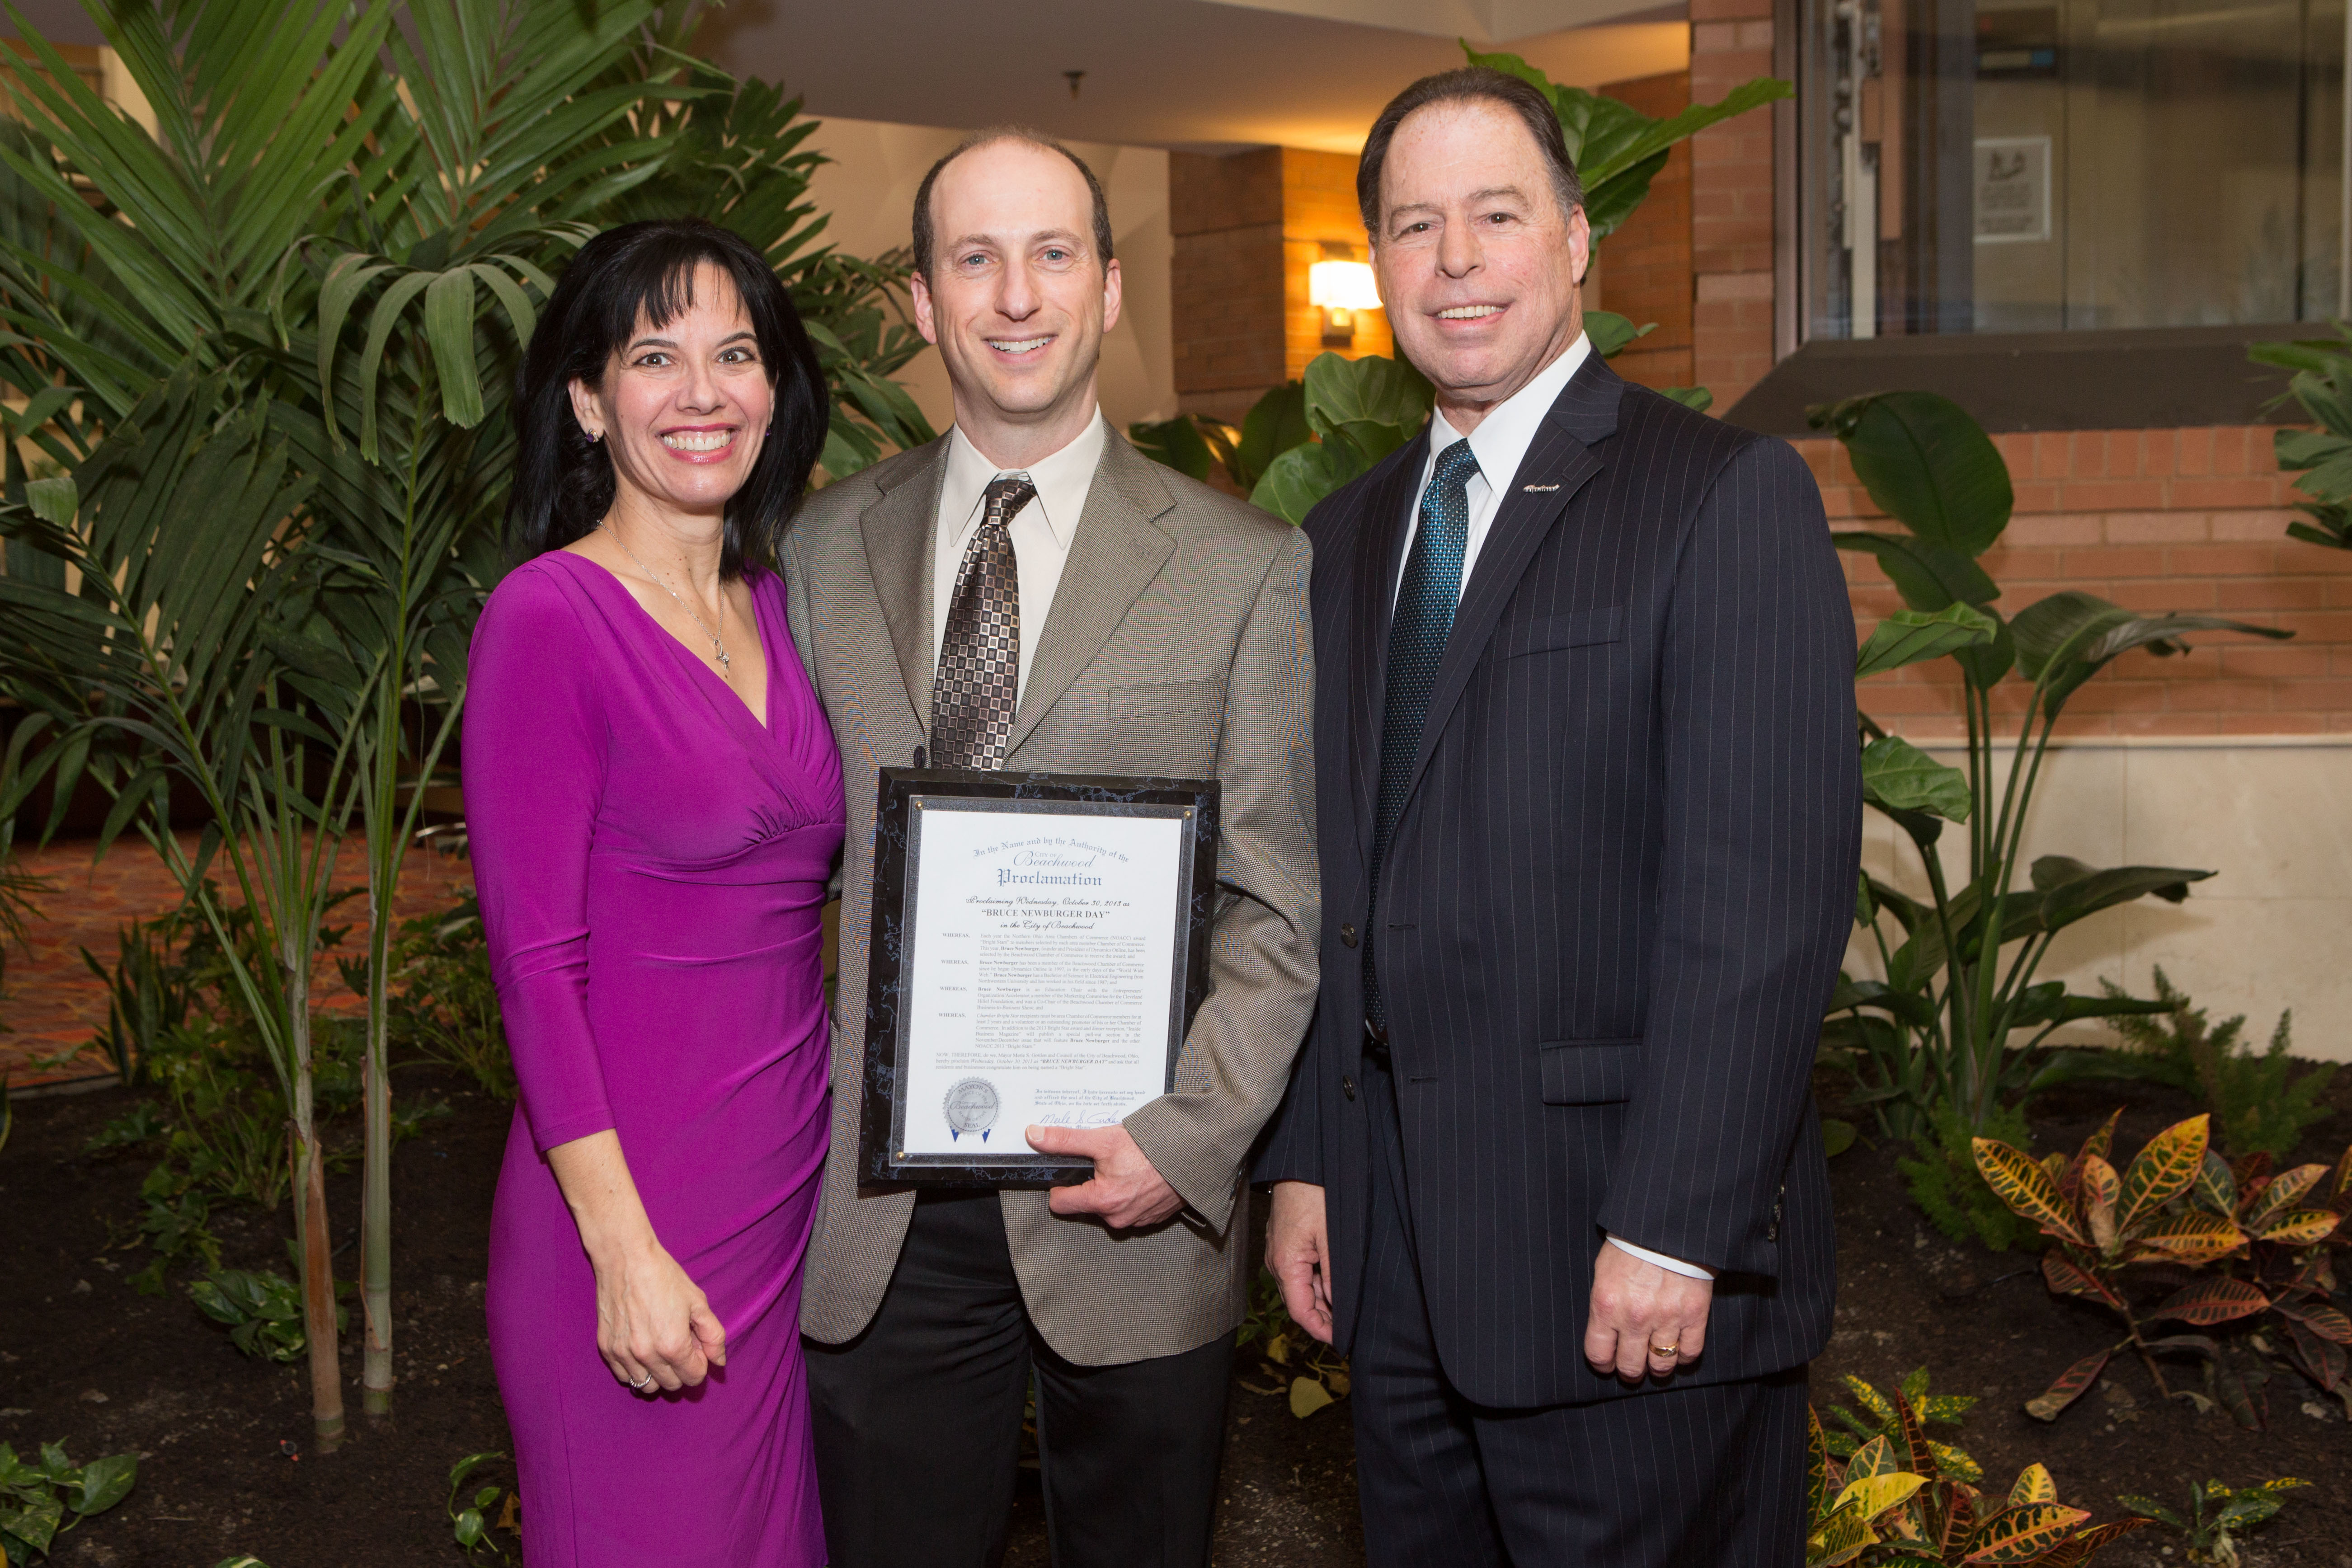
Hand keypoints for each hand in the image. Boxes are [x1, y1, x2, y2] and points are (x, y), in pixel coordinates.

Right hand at [590, 1239, 727, 1393]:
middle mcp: (647, 1356)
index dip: (699, 1363)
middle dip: (680, 1369)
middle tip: (679, 1343)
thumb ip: (713, 1335)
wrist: (626, 1259)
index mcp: (673, 1345)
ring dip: (657, 1373)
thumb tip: (719, 1361)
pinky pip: (624, 1376)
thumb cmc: (664, 1277)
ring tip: (659, 1348)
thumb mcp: (698, 1302)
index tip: (694, 1345)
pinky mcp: (606, 1348)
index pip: (693, 1377)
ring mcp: (623, 1354)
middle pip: (671, 1385)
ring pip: (646, 1385)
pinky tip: (640, 1348)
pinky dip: (635, 1369)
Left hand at [1026, 1123, 1183, 1229]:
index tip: (1068, 1171)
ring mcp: (1137, 1221)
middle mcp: (1118, 1218)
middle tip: (1105, 1162)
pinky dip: (1132, 1194)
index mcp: (1102, 1201)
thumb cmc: (1154, 1148)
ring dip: (1113, 1189)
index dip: (1059, 1184)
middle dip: (1091, 1184)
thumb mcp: (1104, 1138)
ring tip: (1126, 1167)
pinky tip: (1140, 1176)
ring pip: (1109, 1207)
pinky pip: (1131, 1208)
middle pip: (1086, 1204)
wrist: (1195, 1155)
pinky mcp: (1153, 1218)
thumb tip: (1034, 1136)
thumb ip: (1066, 1140)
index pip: (1060, 1203)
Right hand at [1266, 1180, 1333, 1343]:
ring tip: (1348, 1309)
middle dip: (1323, 1319)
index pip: (1300, 1311)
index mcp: (1285, 1264)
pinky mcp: (1285, 1243)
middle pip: (1299, 1303)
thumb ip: (1334, 1275)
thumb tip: (1339, 1306)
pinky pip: (1300, 1272)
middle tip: (1349, 1329)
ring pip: (1301, 1288)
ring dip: (1322, 1300)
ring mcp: (1280, 1252)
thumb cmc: (1314, 1193)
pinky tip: (1336, 1285)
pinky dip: (1317, 1283)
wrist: (1302, 1164)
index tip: (1341, 1340)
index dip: (1320, 1330)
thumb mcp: (1332, 1237)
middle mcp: (1277, 1262)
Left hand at [1583, 1241, 1710, 1383]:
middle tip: (1632, 1367)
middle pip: (1631, 1366)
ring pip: (1661, 1364)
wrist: (1667, 1224)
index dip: (1603, 1364)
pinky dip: (1683, 1357)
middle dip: (1630, 1371)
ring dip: (1657, 1368)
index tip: (1607, 1363)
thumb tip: (1606, 1330)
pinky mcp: (1695, 1315)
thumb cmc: (1631, 1244)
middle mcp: (1635, 1318)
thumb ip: (1605, 1304)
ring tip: (1656, 1362)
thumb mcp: (1604, 1272)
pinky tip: (1678, 1351)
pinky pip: (1690, 1352)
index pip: (1599, 1354)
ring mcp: (1667, 1319)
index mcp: (1606, 1306)